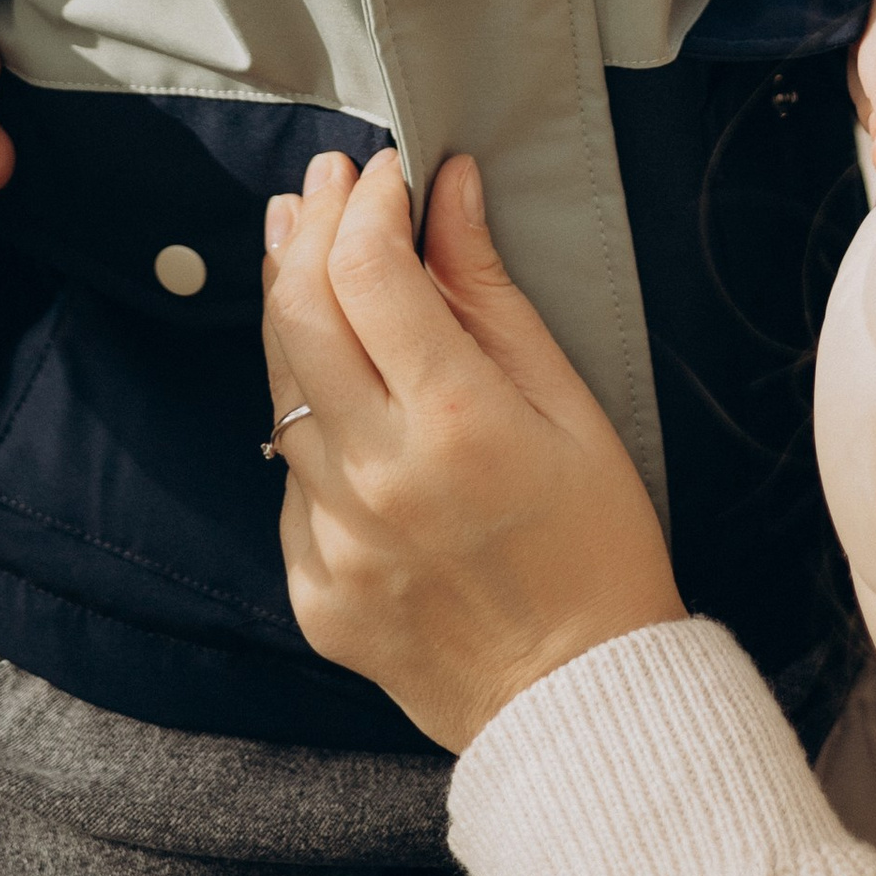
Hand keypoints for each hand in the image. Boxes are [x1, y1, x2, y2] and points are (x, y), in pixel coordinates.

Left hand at [261, 147, 682, 751]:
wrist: (576, 704)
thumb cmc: (596, 548)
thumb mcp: (568, 405)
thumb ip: (490, 293)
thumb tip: (449, 191)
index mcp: (456, 425)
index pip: (368, 268)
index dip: (368, 200)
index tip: (386, 171)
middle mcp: (379, 481)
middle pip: (298, 313)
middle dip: (309, 226)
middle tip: (326, 184)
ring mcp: (335, 541)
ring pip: (279, 389)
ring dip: (291, 307)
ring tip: (309, 248)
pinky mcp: (312, 589)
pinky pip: (290, 475)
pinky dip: (310, 414)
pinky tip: (339, 387)